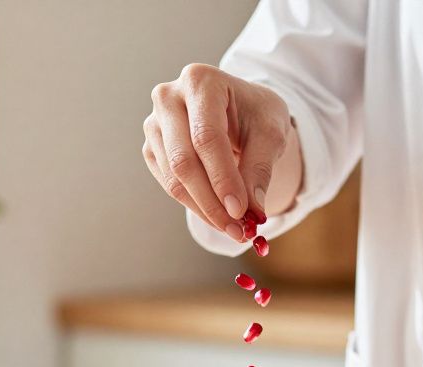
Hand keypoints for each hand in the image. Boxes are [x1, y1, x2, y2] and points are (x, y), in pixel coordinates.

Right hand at [142, 63, 296, 239]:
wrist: (239, 108)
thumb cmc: (255, 113)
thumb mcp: (270, 132)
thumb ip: (260, 167)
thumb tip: (252, 211)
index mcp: (201, 81)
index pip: (206, 137)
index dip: (223, 178)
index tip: (241, 211)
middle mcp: (169, 97)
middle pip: (184, 160)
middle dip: (212, 201)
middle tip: (238, 229)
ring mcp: (154, 123)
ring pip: (174, 178)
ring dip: (204, 209)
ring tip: (234, 228)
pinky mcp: (152, 147)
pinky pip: (169, 184)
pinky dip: (194, 205)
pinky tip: (218, 215)